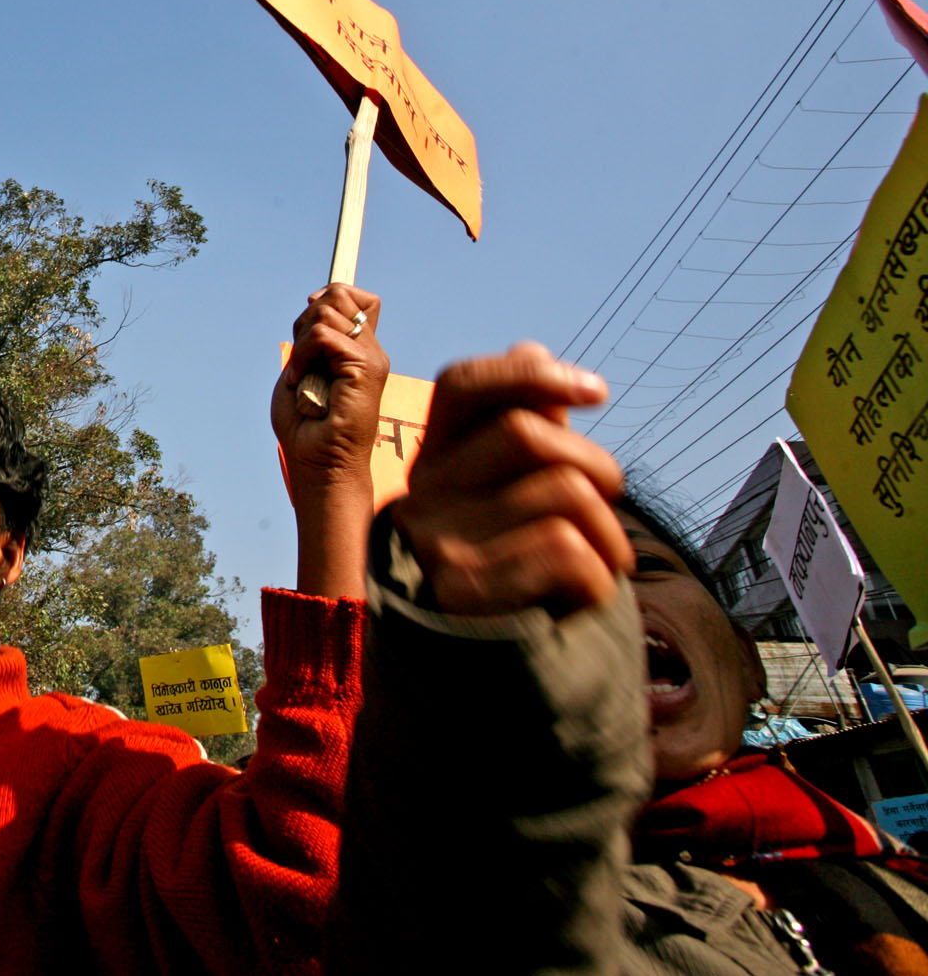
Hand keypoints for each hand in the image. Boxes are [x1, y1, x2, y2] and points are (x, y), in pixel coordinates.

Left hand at [273, 285, 388, 496]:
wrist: (319, 464)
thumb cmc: (306, 427)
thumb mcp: (302, 369)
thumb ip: (313, 337)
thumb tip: (316, 301)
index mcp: (358, 349)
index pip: (354, 295)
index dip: (325, 298)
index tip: (304, 330)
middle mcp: (370, 350)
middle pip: (339, 293)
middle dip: (306, 319)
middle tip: (301, 360)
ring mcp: (372, 358)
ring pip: (328, 311)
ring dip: (301, 344)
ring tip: (301, 378)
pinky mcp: (366, 368)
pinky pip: (324, 336)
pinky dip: (302, 356)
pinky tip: (300, 384)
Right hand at [386, 344, 630, 616]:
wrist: (472, 683)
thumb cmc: (502, 577)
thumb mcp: (500, 501)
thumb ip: (515, 428)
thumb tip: (528, 347)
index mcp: (431, 463)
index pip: (464, 385)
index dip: (532, 375)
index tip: (598, 393)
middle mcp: (421, 496)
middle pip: (530, 434)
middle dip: (598, 467)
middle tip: (609, 507)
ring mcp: (437, 543)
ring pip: (563, 492)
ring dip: (609, 534)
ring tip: (602, 564)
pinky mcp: (464, 591)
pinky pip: (567, 551)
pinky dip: (598, 578)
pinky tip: (583, 598)